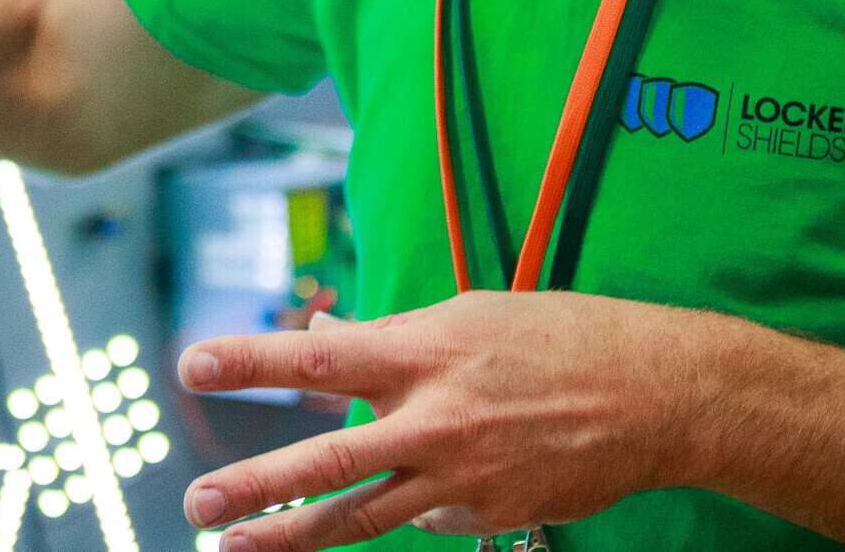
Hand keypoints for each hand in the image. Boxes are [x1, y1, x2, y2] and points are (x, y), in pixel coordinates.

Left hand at [177, 292, 723, 549]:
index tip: (190, 364)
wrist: (654, 396)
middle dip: (254, 483)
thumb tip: (322, 340)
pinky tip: (415, 489)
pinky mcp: (486, 517)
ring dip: (292, 534)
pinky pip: (422, 518)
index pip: (319, 358)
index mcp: (424, 354)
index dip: (251, 362)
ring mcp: (460, 478)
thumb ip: (389, 337)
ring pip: (361, 516)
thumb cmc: (555, 337)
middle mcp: (434, 419)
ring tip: (234, 547)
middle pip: (328, 459)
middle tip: (193, 501)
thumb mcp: (468, 315)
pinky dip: (404, 506)